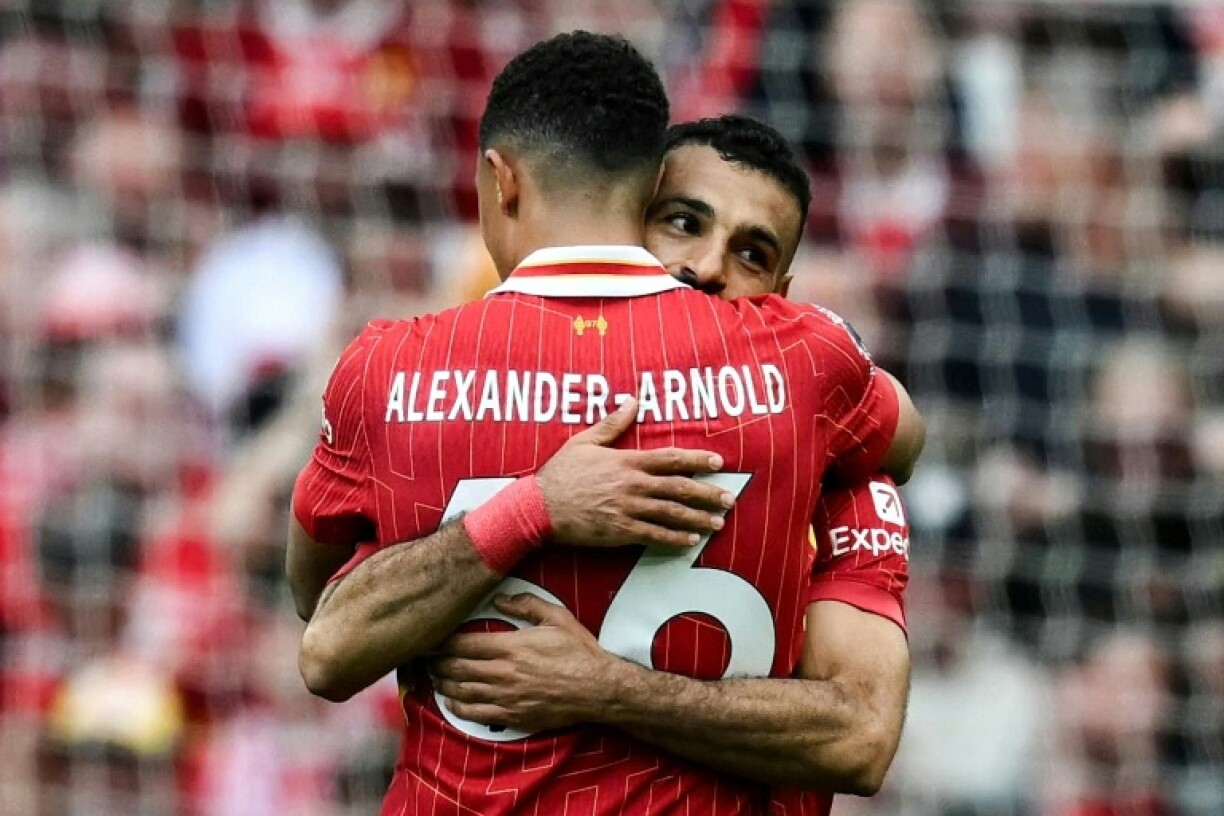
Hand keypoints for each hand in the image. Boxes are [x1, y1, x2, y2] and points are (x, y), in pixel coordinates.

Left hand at [431, 594, 618, 732]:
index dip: (441, 642)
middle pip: (456, 668)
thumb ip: (526, 605)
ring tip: (434, 676)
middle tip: (425, 657)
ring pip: (461, 691)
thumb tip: (499, 598)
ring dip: (442, 683)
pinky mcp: (512, 717)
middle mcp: (503, 674)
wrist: (598, 689)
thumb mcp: (556, 617)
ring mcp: (506, 698)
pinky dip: (458, 707)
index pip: (463, 644)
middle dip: (436, 662)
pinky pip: (475, 714)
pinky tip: (451, 701)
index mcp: (511, 647)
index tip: (429, 638)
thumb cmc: (579, 652)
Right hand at [536, 397, 734, 548]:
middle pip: (679, 489)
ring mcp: (627, 510)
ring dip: (698, 519)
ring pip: (671, 514)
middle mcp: (632, 485)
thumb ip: (613, 424)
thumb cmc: (560, 473)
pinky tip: (690, 541)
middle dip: (708, 494)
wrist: (539, 507)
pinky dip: (674, 539)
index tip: (718, 463)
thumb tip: (633, 400)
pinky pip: (653, 536)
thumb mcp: (585, 442)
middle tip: (730, 499)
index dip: (698, 461)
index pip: (671, 459)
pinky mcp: (620, 532)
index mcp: (627, 461)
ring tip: (717, 523)